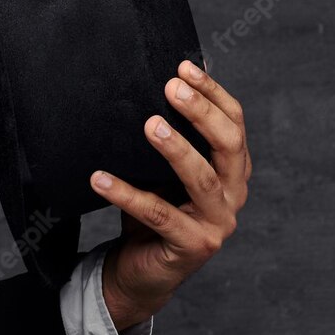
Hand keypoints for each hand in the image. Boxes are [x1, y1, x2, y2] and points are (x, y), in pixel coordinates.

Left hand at [89, 59, 250, 331]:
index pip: (234, 124)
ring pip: (203, 180)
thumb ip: (170, 134)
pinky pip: (158, 215)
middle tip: (171, 87)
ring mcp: (216, 223)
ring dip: (176, 149)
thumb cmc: (154, 209)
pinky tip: (99, 177)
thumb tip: (163, 79)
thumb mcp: (162, 169)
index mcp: (233, 170)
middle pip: (229, 147)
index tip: (185, 66)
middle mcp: (234, 195)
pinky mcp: (192, 247)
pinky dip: (127, 194)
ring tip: (149, 124)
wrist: (141, 268)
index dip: (213, 94)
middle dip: (202, 113)